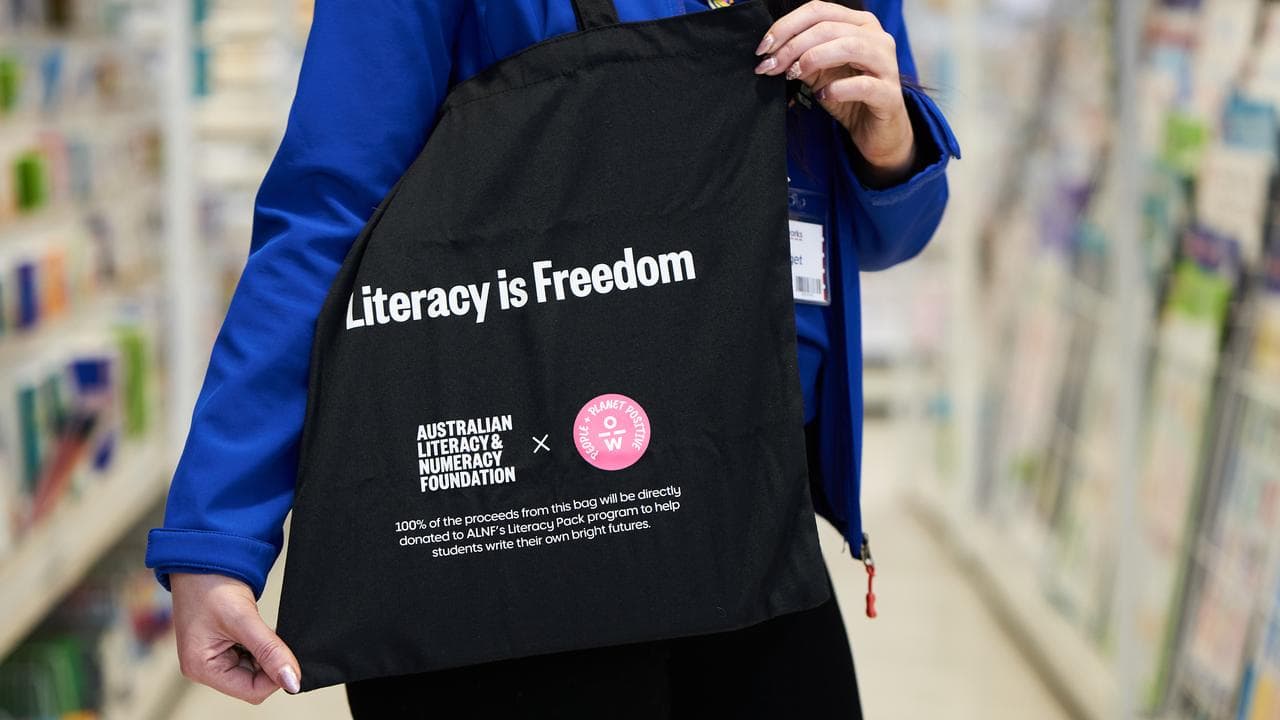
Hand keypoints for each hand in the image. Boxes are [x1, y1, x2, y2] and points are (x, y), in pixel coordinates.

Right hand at [170, 572, 301, 702]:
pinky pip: (250, 655)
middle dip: (269, 663)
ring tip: (260, 628)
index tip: (289, 655)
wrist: (203, 556)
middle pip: (253, 683)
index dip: (275, 676)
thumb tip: (292, 681)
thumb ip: (269, 650)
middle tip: (271, 635)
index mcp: (201, 668)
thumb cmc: (209, 583)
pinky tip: (258, 628)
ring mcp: (214, 656)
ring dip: (265, 653)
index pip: (251, 691)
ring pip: (254, 669)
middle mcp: (205, 667)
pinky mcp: (222, 645)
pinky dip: (260, 645)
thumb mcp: (243, 618)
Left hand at [754, 1, 915, 185]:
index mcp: (859, 24)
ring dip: (813, 59)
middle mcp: (877, 37)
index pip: (818, 11)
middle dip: (792, 46)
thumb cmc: (848, 97)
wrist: (875, 131)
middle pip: (828, 27)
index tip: (763, 48)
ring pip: (849, 46)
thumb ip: (801, 58)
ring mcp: (887, 64)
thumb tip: (772, 53)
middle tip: (771, 66)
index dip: (786, 26)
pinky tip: (822, 97)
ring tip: (794, 75)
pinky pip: (862, 85)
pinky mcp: (889, 94)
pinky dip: (836, 90)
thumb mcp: (820, 73)